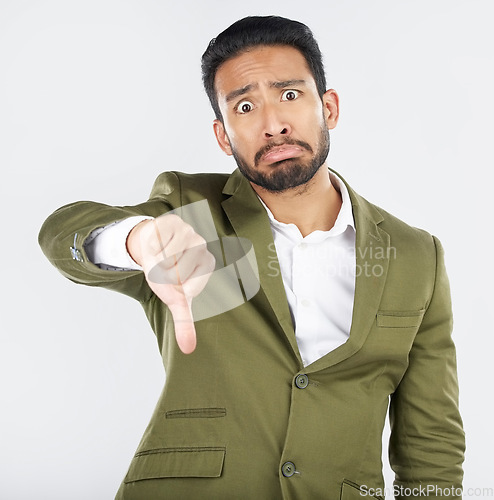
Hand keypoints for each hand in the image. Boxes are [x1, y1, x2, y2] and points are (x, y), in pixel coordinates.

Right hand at [127, 215, 214, 353]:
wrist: (151, 247)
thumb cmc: (167, 274)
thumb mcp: (175, 299)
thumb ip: (184, 322)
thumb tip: (188, 349)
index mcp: (208, 264)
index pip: (187, 289)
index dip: (174, 289)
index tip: (176, 282)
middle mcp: (202, 246)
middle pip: (175, 275)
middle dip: (163, 275)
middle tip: (165, 268)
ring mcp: (188, 231)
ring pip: (165, 259)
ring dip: (156, 262)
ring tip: (160, 256)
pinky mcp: (172, 221)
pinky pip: (156, 244)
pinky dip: (150, 248)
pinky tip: (156, 244)